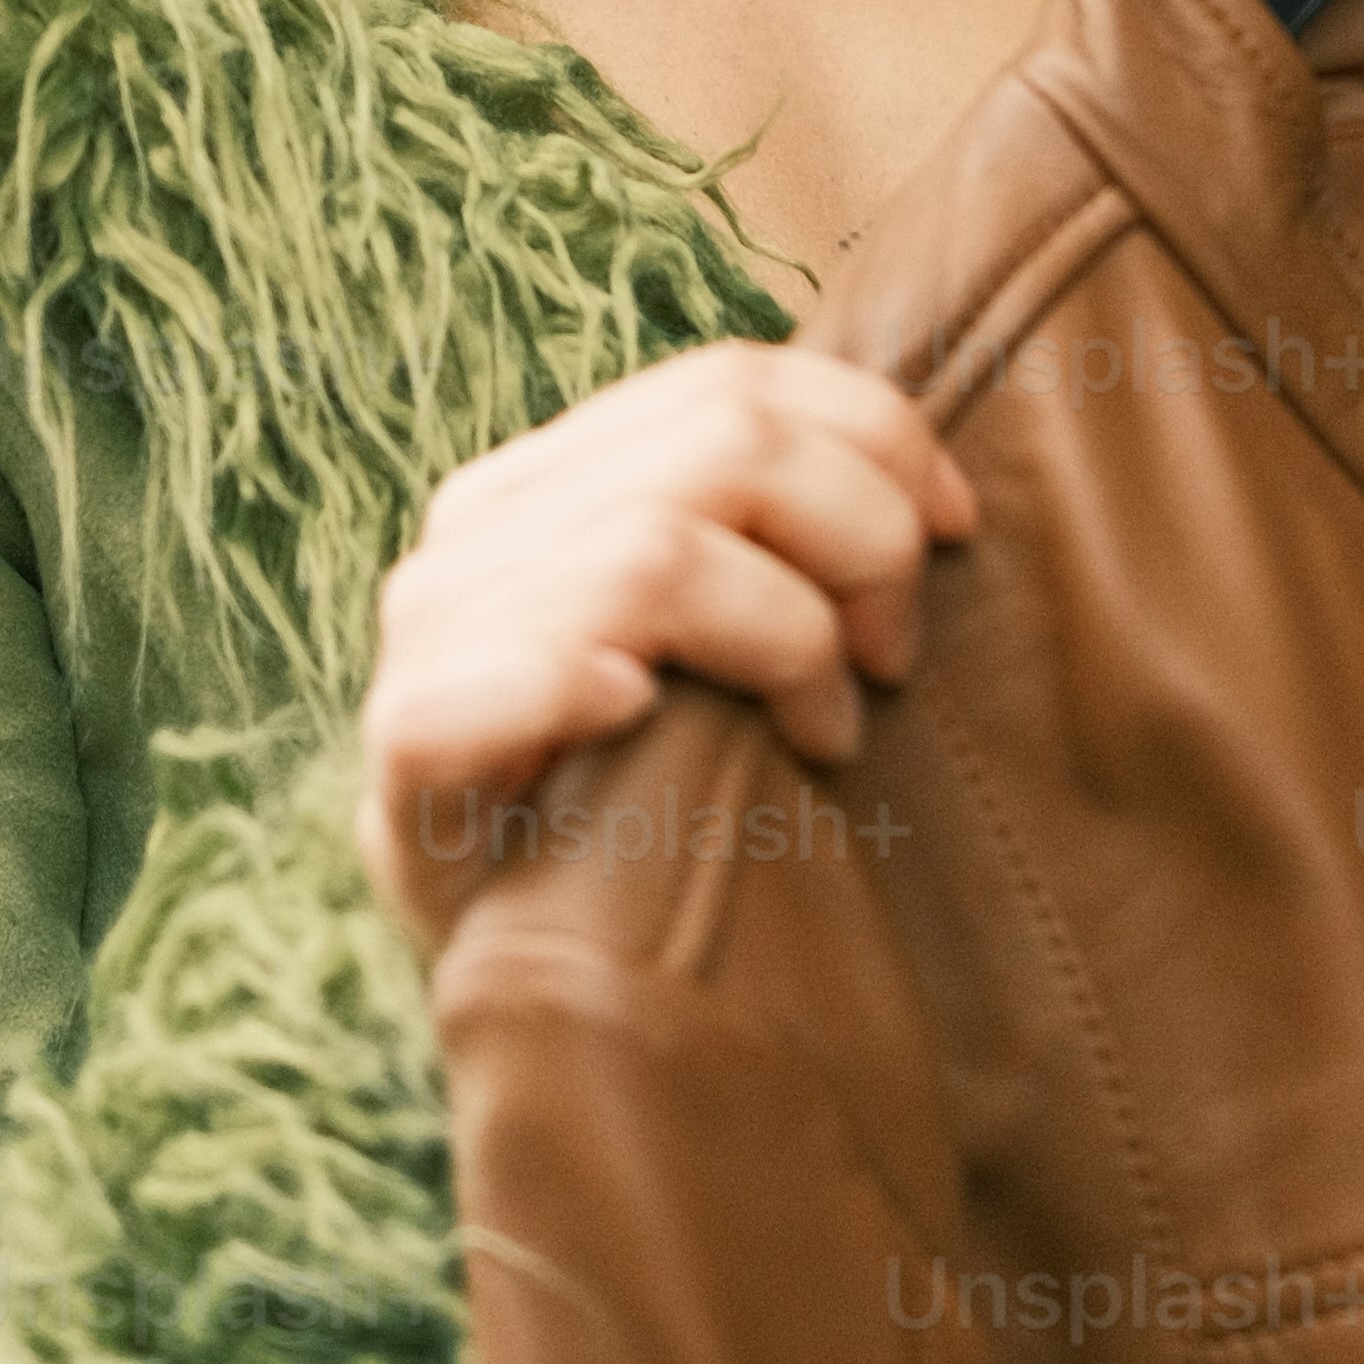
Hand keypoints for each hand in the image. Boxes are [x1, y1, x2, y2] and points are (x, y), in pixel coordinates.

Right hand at [359, 341, 975, 951]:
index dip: (872, 433)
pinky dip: (588, 682)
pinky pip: (513, 676)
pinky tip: (643, 717)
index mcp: (548, 479)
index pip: (728, 382)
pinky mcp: (407, 750)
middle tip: (892, 659)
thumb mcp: (702, 645)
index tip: (957, 525)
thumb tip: (926, 485)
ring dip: (786, 637)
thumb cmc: (641, 802)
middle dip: (859, 538)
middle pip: (723, 445)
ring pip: (654, 553)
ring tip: (822, 730)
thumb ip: (760, 537)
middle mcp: (478, 530)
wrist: (515, 982)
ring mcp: (430, 637)